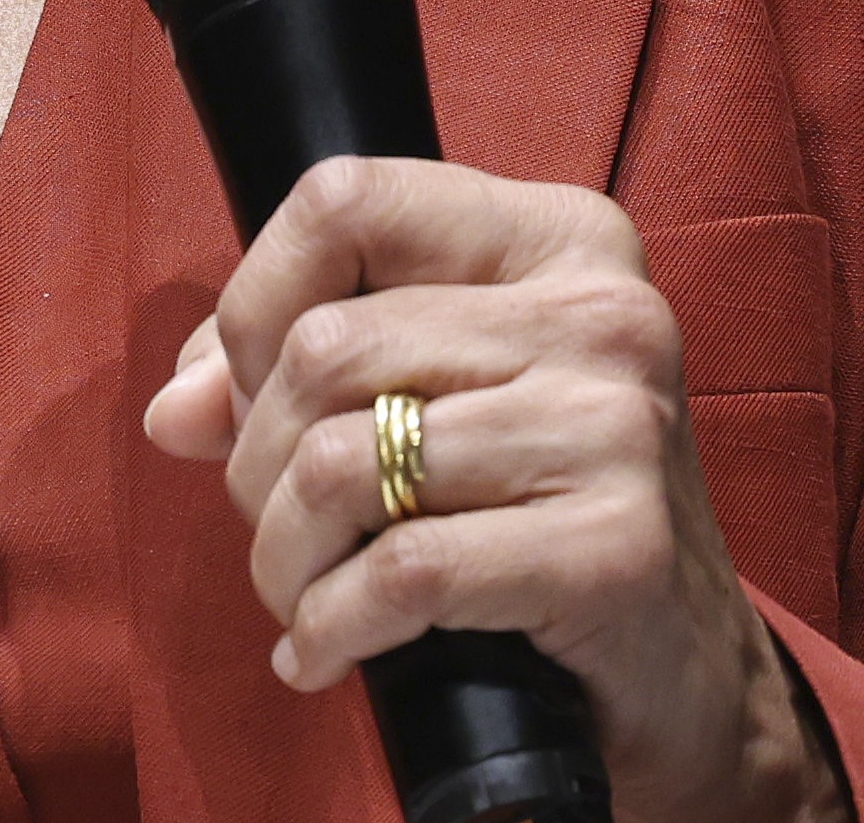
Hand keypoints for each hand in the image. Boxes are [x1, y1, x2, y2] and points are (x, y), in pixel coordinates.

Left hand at [142, 157, 847, 822]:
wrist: (687, 665)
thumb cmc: (538, 507)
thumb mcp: (438, 397)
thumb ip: (299, 370)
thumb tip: (175, 408)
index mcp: (556, 235)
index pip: (346, 198)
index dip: (254, 297)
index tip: (249, 386)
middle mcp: (600, 309)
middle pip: (324, 348)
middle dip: (257, 459)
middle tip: (278, 525)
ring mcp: (616, 424)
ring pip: (343, 461)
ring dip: (283, 556)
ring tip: (300, 593)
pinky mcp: (617, 546)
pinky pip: (402, 572)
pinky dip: (329, 626)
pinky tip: (322, 651)